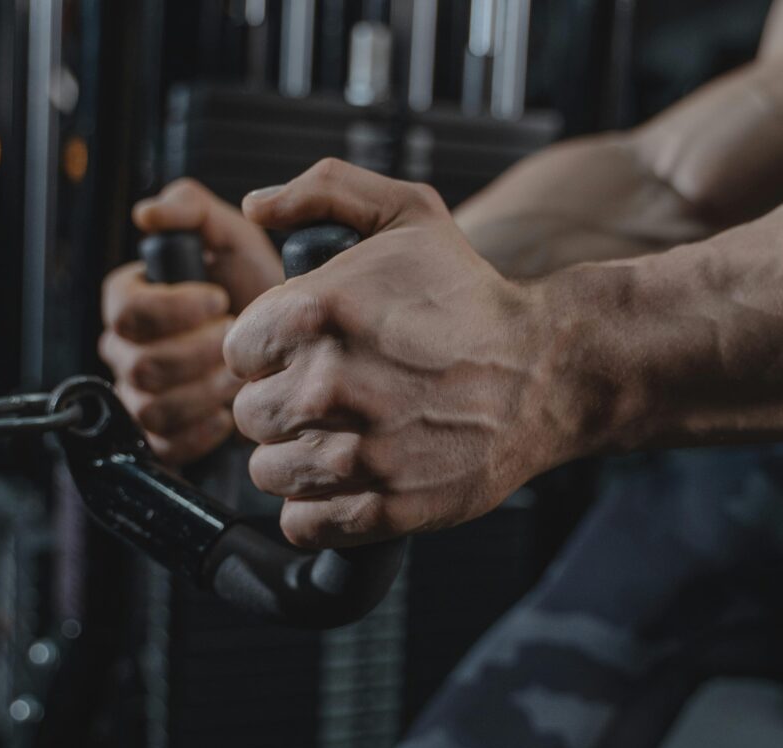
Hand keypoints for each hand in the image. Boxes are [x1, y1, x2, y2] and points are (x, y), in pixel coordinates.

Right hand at [99, 179, 283, 464]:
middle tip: (238, 339)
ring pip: (152, 408)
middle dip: (200, 352)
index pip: (125, 311)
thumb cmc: (257, 284)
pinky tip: (228, 408)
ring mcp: (139, 396)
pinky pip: (166, 445)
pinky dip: (203, 430)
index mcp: (129, 299)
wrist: (292, 342)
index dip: (175, 308)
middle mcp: (125, 350)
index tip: (219, 299)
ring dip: (206, 390)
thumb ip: (190, 207)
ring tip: (239, 374)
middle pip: (140, 365)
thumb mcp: (231, 233)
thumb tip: (148, 214)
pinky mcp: (161, 438)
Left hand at [227, 159, 563, 548]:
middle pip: (248, 414)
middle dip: (279, 402)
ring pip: (267, 472)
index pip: (236, 351)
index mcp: (319, 310)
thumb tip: (254, 209)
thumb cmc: (471, 296)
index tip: (305, 349)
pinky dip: (315, 508)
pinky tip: (348, 476)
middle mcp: (330, 383)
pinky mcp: (385, 506)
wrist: (546, 371)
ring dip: (294, 456)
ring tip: (339, 434)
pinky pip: (302, 523)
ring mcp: (359, 452)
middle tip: (326, 393)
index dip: (268, 349)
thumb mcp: (407, 212)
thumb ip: (324, 189)